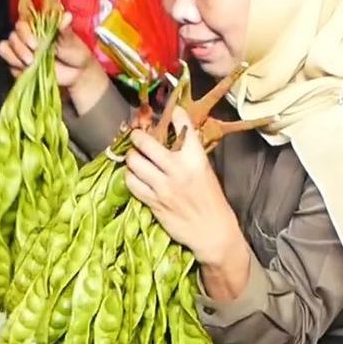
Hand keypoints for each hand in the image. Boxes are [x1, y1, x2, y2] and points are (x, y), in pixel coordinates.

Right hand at [0, 11, 112, 110]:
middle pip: (11, 37)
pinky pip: (8, 65)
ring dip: (14, 58)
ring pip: (4, 49)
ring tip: (30, 65)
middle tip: (32, 59)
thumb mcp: (71, 40)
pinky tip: (28, 71)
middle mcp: (26, 37)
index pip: (21, 24)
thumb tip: (67, 15)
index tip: (35, 45)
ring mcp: (20, 51)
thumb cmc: (74, 52)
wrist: (77, 73)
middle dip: (19, 48)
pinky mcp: (18, 66)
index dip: (24, 34)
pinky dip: (15, 68)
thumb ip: (65, 29)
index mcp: (37, 27)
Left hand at [124, 107, 243, 264]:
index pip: (184, 129)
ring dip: (131, 156)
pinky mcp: (153, 201)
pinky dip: (129, 176)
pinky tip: (133, 174)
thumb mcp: (205, 171)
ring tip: (133, 156)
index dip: (175, 115)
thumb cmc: (211, 200)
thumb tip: (175, 134)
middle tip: (136, 135)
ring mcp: (163, 187)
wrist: (212, 231)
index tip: (172, 111)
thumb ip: (190, 154)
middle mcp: (178, 170)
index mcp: (196, 160)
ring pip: (135, 162)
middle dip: (138, 136)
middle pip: (147, 144)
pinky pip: (131, 183)